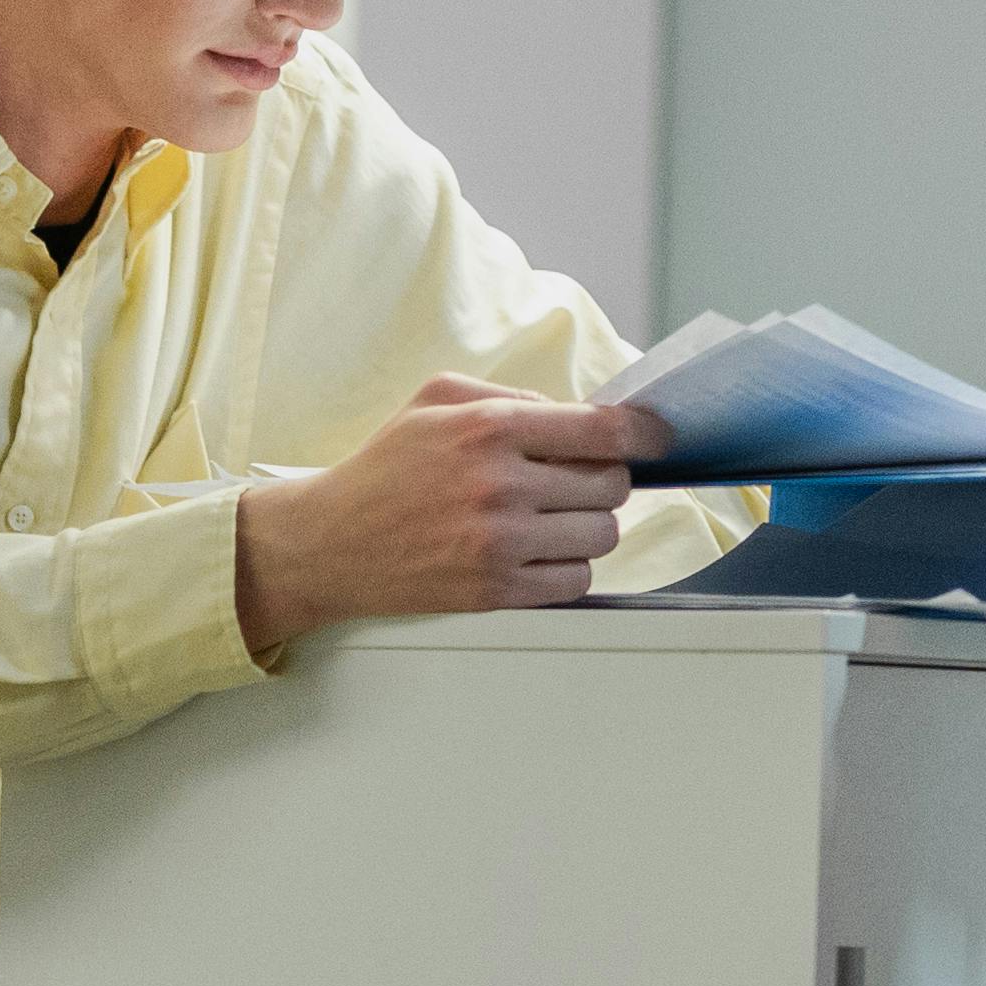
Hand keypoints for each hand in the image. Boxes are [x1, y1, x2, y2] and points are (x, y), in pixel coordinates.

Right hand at [231, 382, 656, 654]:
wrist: (329, 544)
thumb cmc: (385, 468)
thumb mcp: (435, 399)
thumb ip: (510, 395)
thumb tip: (579, 415)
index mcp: (490, 429)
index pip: (602, 431)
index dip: (644, 435)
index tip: (656, 439)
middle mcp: (499, 486)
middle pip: (610, 486)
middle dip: (602, 482)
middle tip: (574, 483)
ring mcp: (498, 543)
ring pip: (601, 536)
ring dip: (588, 527)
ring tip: (553, 520)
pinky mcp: (494, 591)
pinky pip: (575, 582)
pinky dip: (570, 569)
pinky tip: (541, 555)